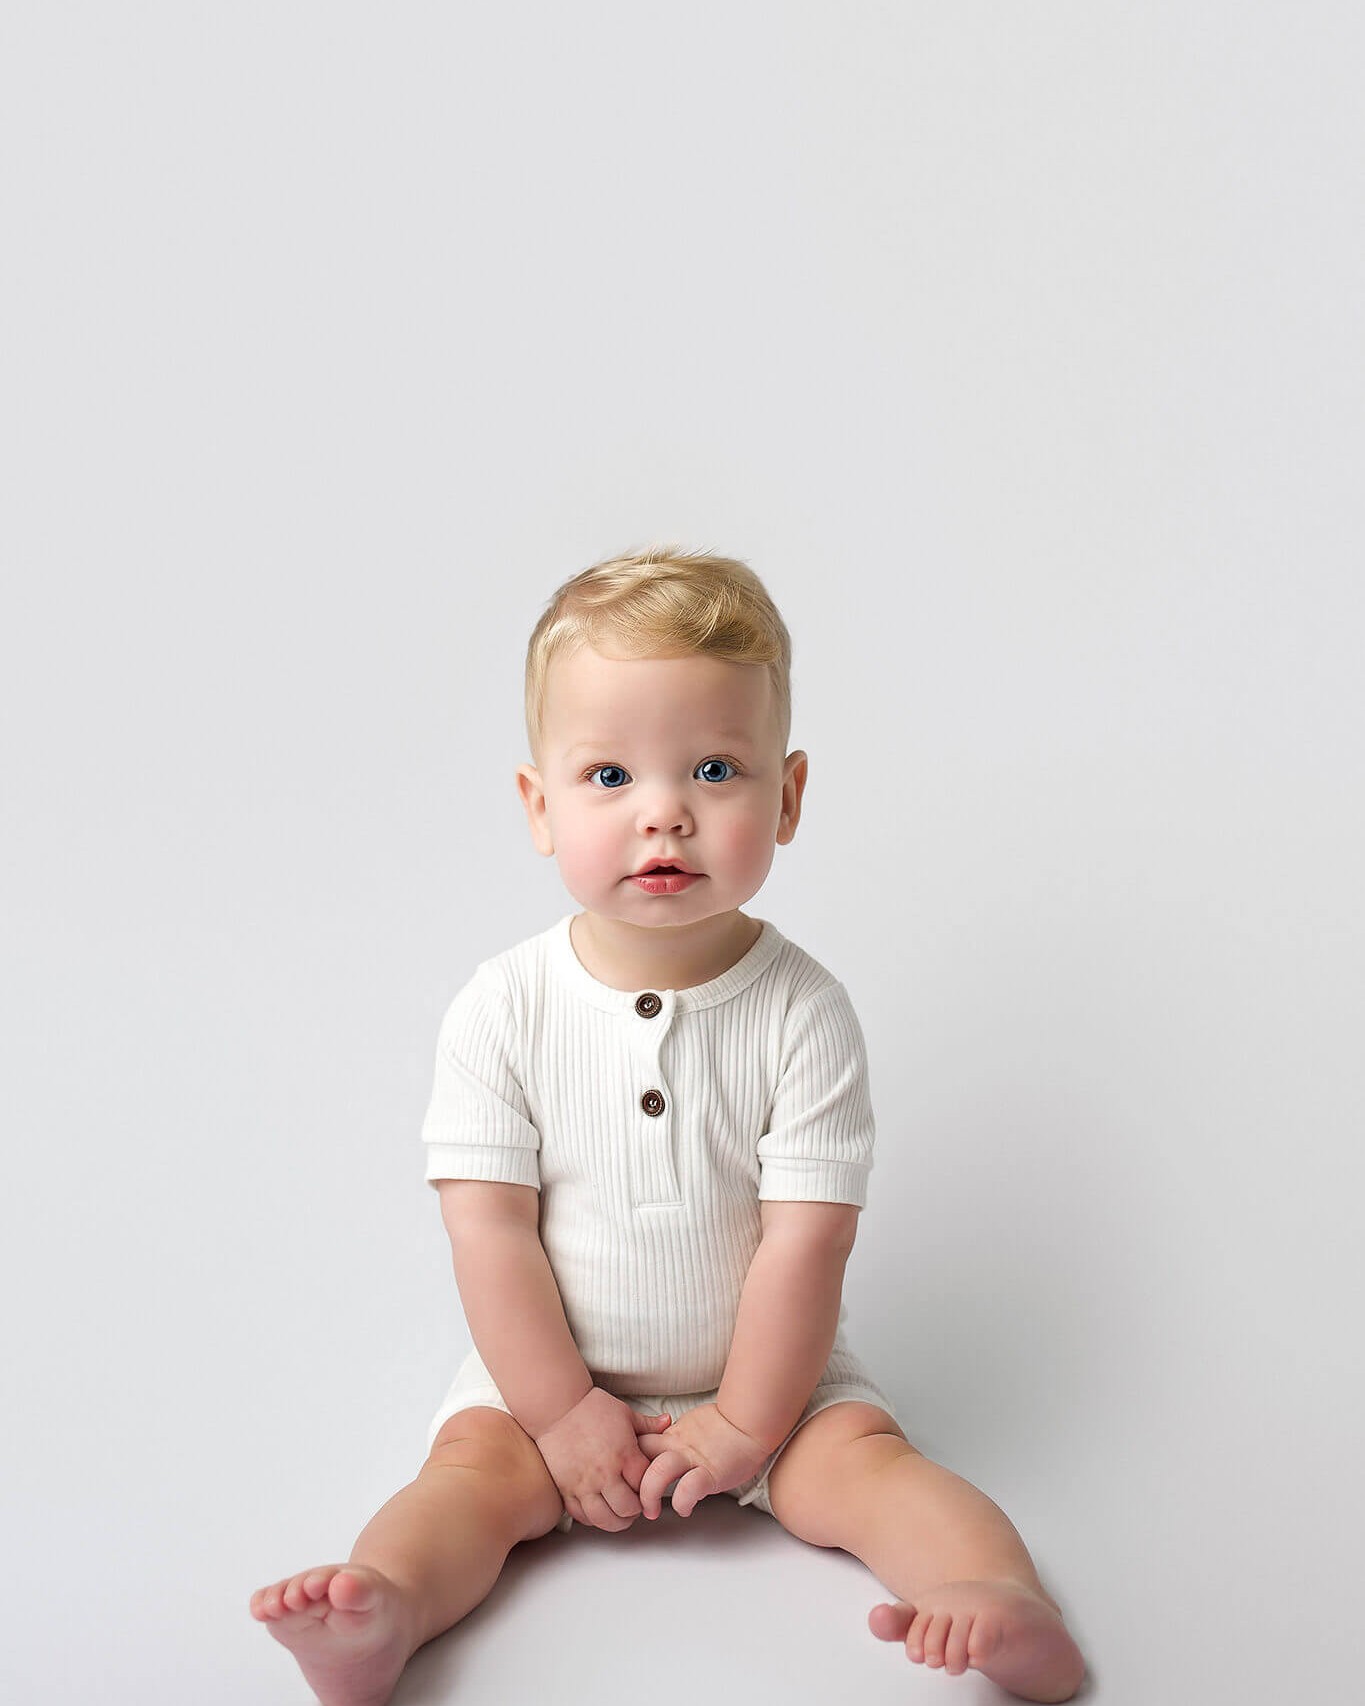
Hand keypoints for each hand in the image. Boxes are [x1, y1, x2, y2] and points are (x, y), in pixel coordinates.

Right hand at [532, 1387, 672, 1531]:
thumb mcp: (624, 1412)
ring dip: (616, 1521)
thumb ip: (647, 1424)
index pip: (645, 1486)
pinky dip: (592, 1518)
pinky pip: (581, 1515)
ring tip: (619, 1514)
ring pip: (604, 1519)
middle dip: (635, 1510)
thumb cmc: (590, 1407)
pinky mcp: (566, 1489)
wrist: (556, 1407)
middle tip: (635, 1505)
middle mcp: (605, 1473)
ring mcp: (584, 1484)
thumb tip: (667, 1422)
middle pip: (627, 1508)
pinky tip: (598, 1510)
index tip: (648, 1488)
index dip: (650, 1489)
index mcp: (624, 1454)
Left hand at [635, 1402, 771, 1518]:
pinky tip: (684, 1509)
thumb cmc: (723, 1428)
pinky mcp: (711, 1473)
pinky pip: (689, 1488)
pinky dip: (682, 1502)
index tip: (626, 1478)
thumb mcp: (689, 1430)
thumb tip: (655, 1453)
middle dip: (630, 1481)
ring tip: (650, 1510)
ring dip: (649, 1495)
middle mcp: (677, 1446)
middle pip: (640, 1457)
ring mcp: (693, 1459)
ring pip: (658, 1472)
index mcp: (671, 1436)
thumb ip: (672, 1440)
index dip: (628, 1461)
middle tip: (632, 1499)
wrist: (749, 1423)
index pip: (638, 1443)